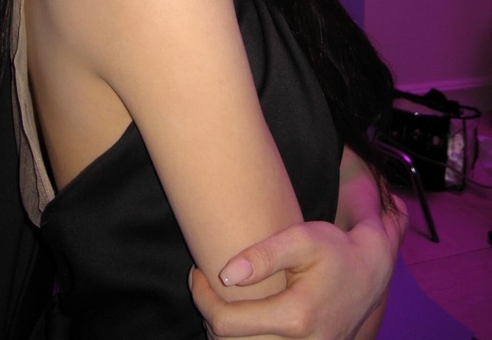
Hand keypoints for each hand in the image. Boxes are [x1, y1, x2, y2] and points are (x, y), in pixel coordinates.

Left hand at [190, 201, 406, 339]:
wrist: (370, 272)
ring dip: (225, 330)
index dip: (202, 298)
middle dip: (209, 314)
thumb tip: (226, 275)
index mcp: (295, 318)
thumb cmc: (335, 250)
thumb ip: (264, 255)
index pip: (226, 323)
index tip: (198, 272)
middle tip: (205, 283)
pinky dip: (245, 337)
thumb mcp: (302, 239)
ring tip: (221, 297)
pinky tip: (241, 313)